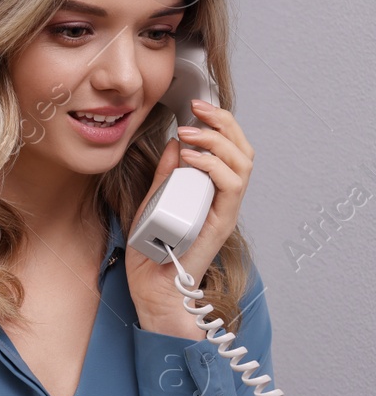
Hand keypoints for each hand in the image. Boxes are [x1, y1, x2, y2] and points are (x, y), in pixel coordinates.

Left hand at [125, 99, 253, 337]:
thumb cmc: (153, 250)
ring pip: (242, 165)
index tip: (195, 107)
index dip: (218, 124)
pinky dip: (212, 167)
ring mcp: (224, 211)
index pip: (229, 149)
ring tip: (188, 134)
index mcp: (210, 190)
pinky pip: (229, 189)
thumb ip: (164, 176)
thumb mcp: (153, 201)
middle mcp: (223, 199)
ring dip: (216, 142)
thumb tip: (172, 144)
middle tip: (196, 110)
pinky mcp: (220, 224)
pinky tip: (190, 159)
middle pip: (243, 150)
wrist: (151, 288)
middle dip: (223, 123)